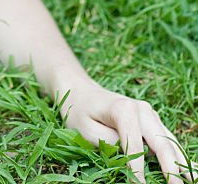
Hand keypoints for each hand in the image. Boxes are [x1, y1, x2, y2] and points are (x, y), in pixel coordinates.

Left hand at [58, 77, 194, 182]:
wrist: (81, 91)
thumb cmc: (79, 111)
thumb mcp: (85, 130)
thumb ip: (109, 144)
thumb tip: (131, 156)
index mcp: (124, 109)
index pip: (136, 148)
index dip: (139, 172)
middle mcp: (142, 110)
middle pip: (162, 145)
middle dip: (172, 170)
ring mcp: (150, 114)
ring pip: (170, 143)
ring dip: (182, 163)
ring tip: (194, 182)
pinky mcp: (152, 121)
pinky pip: (168, 140)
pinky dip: (179, 156)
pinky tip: (191, 171)